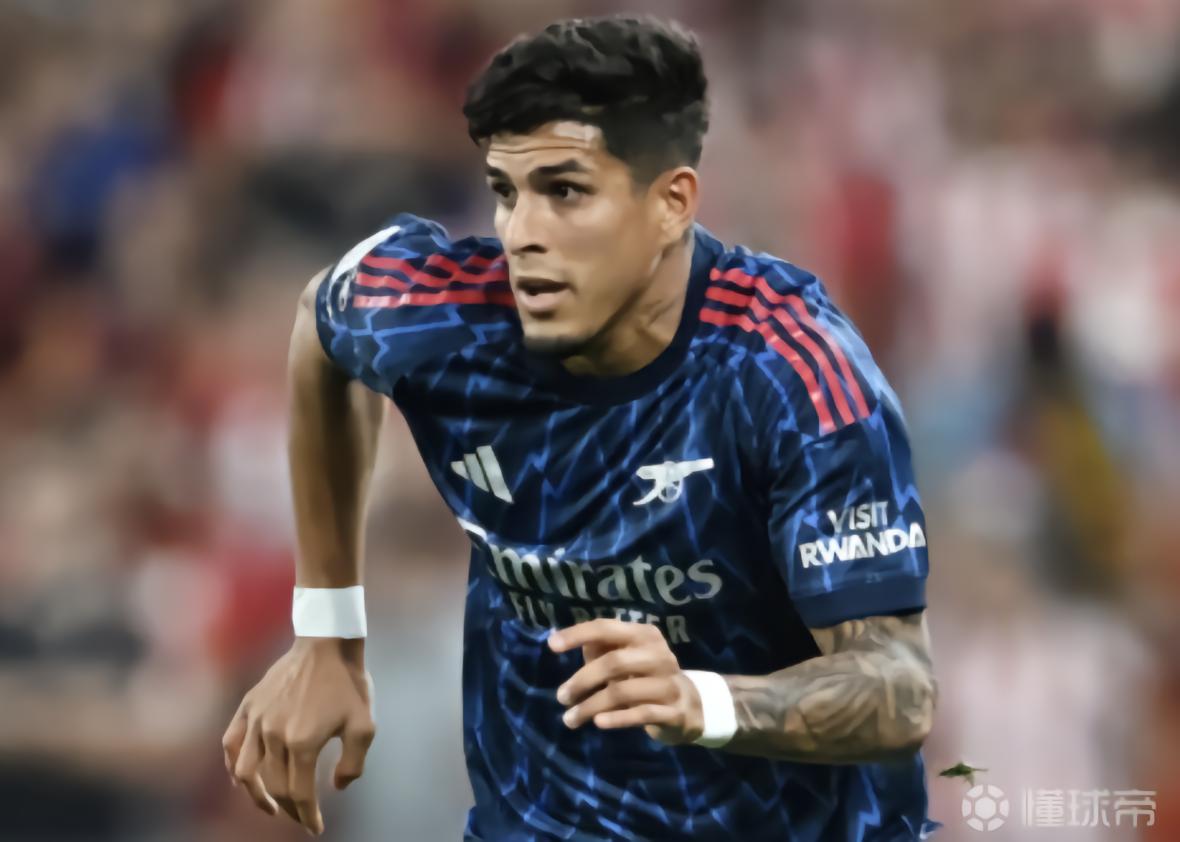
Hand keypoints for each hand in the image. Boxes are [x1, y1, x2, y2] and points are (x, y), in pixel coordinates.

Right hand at [221, 638, 375, 835]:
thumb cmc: (349, 683)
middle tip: (299, 818)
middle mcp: (274, 734)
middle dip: (288, 810)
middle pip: (274, 786)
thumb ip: (354, 762)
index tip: (315, 828)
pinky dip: (233, 766)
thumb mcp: (365, 724)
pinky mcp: (248, 705)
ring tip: (270, 807)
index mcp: (303, 742)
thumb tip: (337, 788)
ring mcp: (257, 719)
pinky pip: (231, 744)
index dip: (308, 816)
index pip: (300, 794)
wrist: (327, 641)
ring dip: (256, 795)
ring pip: (246, 772)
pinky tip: (241, 779)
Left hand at [548, 619, 703, 744]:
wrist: (689, 706)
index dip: (578, 634)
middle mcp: (659, 655)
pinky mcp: (673, 711)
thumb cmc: (646, 677)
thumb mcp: (626, 658)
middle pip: (613, 662)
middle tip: (561, 697)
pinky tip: (598, 722)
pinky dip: (617, 718)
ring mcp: (669, 683)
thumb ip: (600, 649)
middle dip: (582, 680)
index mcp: (644, 636)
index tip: (552, 645)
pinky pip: (641, 714)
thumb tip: (569, 642)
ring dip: (591, 706)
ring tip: (570, 718)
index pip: (607, 627)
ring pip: (622, 692)